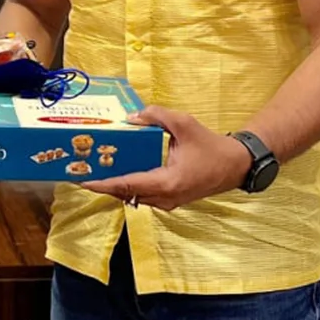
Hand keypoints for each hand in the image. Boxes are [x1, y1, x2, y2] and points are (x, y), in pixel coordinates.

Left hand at [80, 106, 250, 211]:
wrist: (236, 166)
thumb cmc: (211, 146)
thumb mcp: (184, 124)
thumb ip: (157, 116)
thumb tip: (132, 116)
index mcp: (167, 182)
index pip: (127, 185)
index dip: (103, 184)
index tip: (83, 181)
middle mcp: (165, 198)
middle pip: (126, 194)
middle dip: (104, 184)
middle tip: (84, 171)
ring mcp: (168, 202)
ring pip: (134, 197)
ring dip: (116, 186)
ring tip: (97, 171)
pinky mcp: (171, 201)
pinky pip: (144, 196)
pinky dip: (130, 187)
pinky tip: (120, 172)